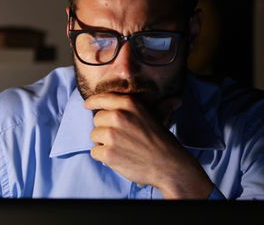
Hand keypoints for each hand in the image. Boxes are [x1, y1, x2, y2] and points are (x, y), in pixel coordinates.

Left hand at [84, 92, 213, 198]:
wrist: (168, 165)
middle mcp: (118, 116)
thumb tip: (176, 99)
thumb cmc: (162, 141)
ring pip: (94, 136)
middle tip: (120, 138)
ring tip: (120, 148)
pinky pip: (94, 152)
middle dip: (104, 128)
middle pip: (97, 119)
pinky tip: (117, 158)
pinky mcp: (108, 153)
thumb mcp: (155, 117)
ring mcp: (111, 135)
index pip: (102, 98)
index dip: (93, 102)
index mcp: (129, 104)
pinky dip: (103, 157)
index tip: (87, 105)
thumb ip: (146, 108)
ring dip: (103, 143)